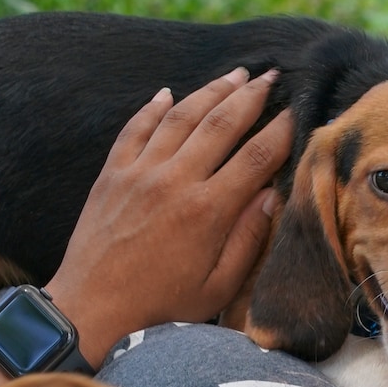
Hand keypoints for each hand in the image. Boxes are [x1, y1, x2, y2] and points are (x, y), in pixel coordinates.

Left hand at [43, 67, 293, 366]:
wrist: (90, 311)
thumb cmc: (161, 308)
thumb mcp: (217, 288)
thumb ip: (247, 240)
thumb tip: (271, 196)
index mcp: (207, 211)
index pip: (256, 157)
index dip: (281, 131)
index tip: (297, 111)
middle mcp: (174, 181)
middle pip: (221, 123)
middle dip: (251, 96)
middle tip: (272, 76)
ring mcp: (139, 173)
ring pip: (180, 116)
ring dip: (210, 91)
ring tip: (235, 75)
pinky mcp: (111, 175)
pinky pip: (135, 128)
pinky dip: (153, 107)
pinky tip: (169, 93)